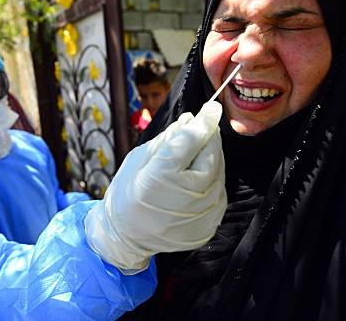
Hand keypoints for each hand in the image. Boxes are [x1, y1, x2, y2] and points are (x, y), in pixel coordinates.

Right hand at [85, 101, 226, 271]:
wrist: (127, 237)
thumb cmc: (128, 193)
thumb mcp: (140, 158)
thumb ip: (169, 139)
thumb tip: (192, 119)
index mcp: (163, 176)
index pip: (192, 140)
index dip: (204, 121)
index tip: (213, 108)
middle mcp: (188, 196)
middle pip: (212, 155)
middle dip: (208, 139)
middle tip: (202, 127)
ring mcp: (202, 214)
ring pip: (218, 173)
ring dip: (210, 159)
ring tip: (192, 157)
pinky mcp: (210, 225)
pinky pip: (217, 192)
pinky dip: (210, 181)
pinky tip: (193, 180)